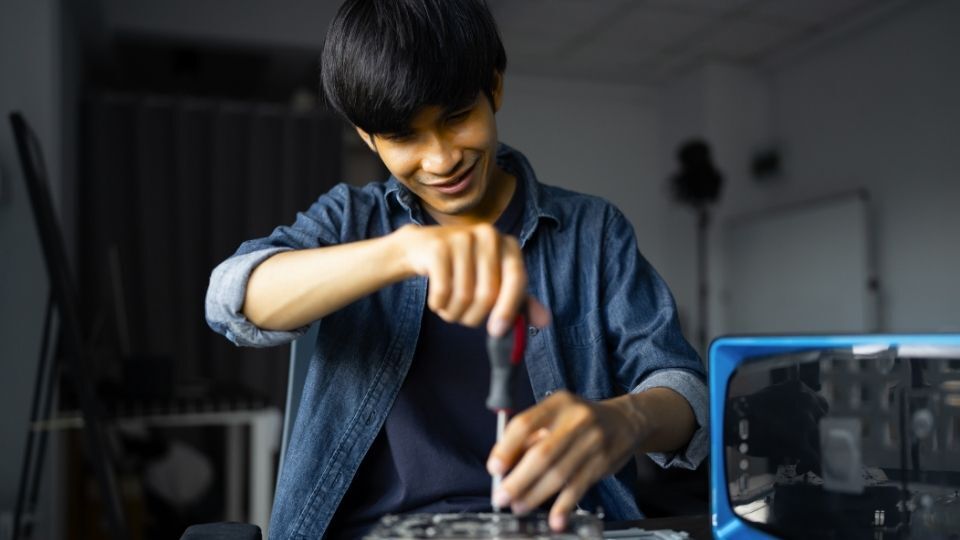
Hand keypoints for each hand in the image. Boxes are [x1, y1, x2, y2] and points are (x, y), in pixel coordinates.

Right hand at [396, 223, 548, 334]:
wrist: (422, 249)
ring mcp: (462, 238)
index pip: (517, 278)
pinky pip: (442, 291)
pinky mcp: (438, 247)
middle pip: (488, 293)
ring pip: (463, 295)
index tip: (497, 331)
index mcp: (508, 244)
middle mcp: (488, 235)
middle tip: (464, 319)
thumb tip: (546, 321)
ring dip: (454, 314)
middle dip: (474, 317)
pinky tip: (437, 300)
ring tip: (449, 309)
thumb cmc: (465, 269)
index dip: (508, 308)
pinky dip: (439, 305)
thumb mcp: (495, 280)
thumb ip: (519, 300)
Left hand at [486, 391, 644, 530]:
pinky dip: (564, 505)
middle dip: (518, 480)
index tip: (495, 468)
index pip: (526, 424)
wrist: (624, 422)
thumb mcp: (556, 416)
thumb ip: (530, 437)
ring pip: (559, 473)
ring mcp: (592, 441)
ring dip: (535, 495)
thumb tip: (504, 466)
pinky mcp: (603, 462)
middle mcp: (576, 420)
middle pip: (542, 453)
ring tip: (519, 507)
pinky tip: (555, 518)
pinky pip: (579, 487)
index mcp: (557, 403)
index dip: (507, 448)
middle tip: (502, 496)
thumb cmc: (580, 420)